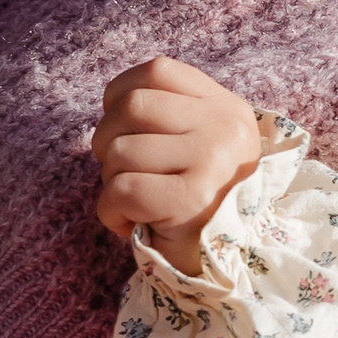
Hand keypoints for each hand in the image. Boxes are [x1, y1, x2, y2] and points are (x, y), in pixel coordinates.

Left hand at [91, 56, 264, 276]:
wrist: (230, 266)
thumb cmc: (202, 205)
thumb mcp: (203, 145)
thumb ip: (172, 115)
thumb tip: (115, 102)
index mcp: (228, 109)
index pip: (158, 71)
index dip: (121, 93)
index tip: (123, 127)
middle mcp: (225, 129)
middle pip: (131, 107)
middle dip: (108, 141)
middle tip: (124, 172)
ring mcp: (212, 162)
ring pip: (120, 150)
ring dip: (111, 182)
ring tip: (136, 202)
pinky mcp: (192, 200)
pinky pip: (122, 189)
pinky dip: (111, 211)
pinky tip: (132, 222)